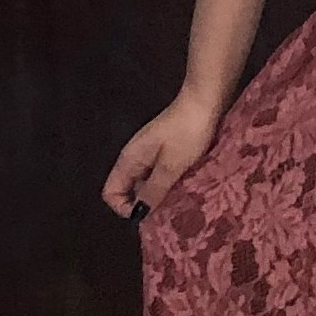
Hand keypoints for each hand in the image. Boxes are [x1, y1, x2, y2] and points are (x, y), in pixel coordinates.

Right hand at [101, 87, 222, 220]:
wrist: (204, 102)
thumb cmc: (187, 133)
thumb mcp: (171, 166)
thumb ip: (153, 190)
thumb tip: (139, 214)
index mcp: (129, 160)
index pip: (111, 193)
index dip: (124, 208)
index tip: (149, 214)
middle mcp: (134, 158)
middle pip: (128, 190)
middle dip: (144, 204)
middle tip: (167, 213)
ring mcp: (150, 153)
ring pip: (146, 183)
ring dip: (159, 195)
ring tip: (179, 203)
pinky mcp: (166, 150)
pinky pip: (160, 174)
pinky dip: (169, 183)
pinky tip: (186, 188)